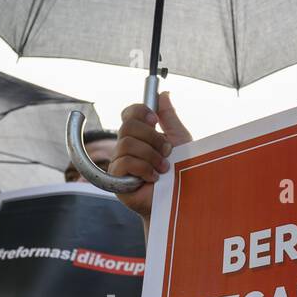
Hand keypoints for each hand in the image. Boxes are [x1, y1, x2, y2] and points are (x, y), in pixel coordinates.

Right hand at [110, 90, 193, 219]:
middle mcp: (126, 147)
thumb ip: (170, 118)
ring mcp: (119, 163)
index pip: (129, 114)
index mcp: (140, 136)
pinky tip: (154, 178)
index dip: (139, 111)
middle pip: (127, 126)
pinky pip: (124, 163)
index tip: (155, 119)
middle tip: (166, 150)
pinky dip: (143, 168)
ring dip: (151, 155)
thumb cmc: (180, 174)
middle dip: (151, 137)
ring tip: (163, 168)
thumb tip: (163, 95)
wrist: (178, 202)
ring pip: (126, 144)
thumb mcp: (179, 140)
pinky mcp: (116, 180)